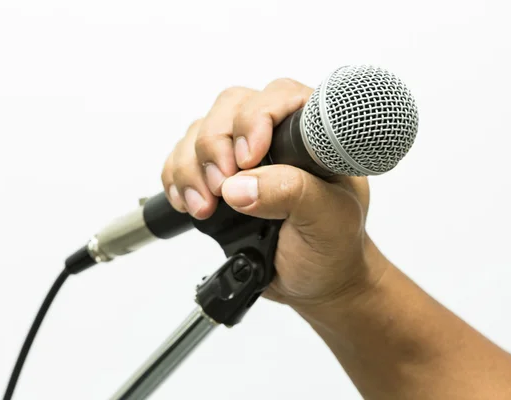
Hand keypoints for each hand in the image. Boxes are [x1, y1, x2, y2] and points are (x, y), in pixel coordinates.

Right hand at [161, 78, 386, 309]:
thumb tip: (240, 186)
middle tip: (223, 188)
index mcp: (314, 136)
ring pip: (200, 130)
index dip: (256, 119)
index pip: (281, 96)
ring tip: (206, 206)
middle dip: (216, 146)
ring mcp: (244, 153)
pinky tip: (190, 201)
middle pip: (231, 107)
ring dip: (193, 168)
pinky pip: (182, 157)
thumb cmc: (333, 247)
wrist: (315, 280)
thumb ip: (293, 195)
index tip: (248, 159)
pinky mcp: (219, 174)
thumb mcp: (328, 222)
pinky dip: (177, 178)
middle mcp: (277, 135)